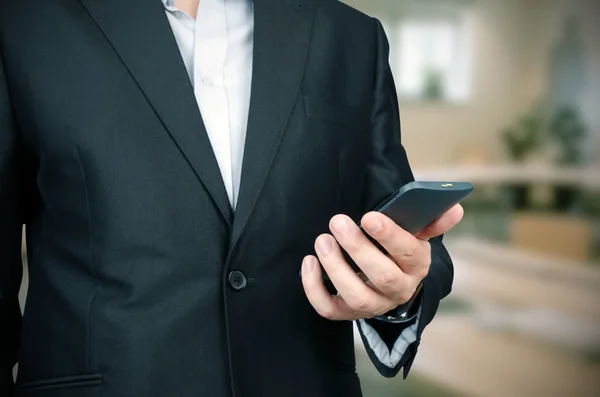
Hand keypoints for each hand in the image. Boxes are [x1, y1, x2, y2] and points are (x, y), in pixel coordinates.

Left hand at [301, 204, 463, 320]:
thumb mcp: (417, 234)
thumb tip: (454, 208)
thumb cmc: (399, 249)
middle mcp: (399, 290)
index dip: (390, 236)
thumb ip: (432, 220)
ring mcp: (373, 305)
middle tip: (338, 222)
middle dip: (358, 249)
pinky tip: (309, 262)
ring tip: (322, 241)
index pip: (408, 254)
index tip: (370, 216)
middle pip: (382, 276)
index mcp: (417, 266)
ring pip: (356, 296)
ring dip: (336, 268)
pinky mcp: (348, 313)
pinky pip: (329, 309)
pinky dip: (314, 288)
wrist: (391, 282)